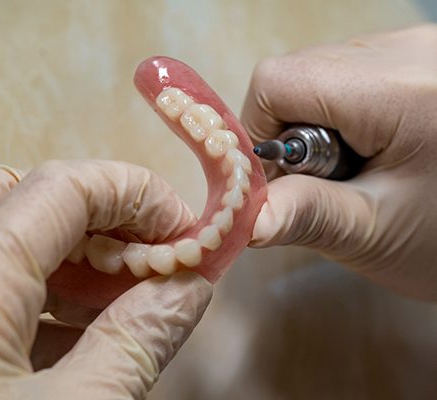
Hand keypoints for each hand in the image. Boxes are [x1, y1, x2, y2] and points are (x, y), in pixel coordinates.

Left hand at [0, 161, 211, 398]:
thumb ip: (134, 344)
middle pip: (31, 198)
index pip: (64, 187)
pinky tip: (84, 332)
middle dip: (108, 221)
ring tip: (126, 301)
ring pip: (16, 240)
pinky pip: (1, 284)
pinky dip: (52, 294)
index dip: (138, 195)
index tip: (183, 233)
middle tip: (151, 260)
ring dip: (82, 260)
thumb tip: (190, 288)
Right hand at [242, 24, 436, 299]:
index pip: (277, 81)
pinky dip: (337, 114)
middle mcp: (406, 49)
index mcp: (398, 90)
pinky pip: (344, 74)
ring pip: (317, 74)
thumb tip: (245, 219)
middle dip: (290, 134)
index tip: (280, 180)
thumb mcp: (373, 233)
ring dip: (313, 126)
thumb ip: (307, 216)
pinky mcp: (413, 56)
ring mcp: (413, 47)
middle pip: (296, 75)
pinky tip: (368, 146)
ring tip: (354, 167)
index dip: (259, 132)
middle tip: (326, 181)